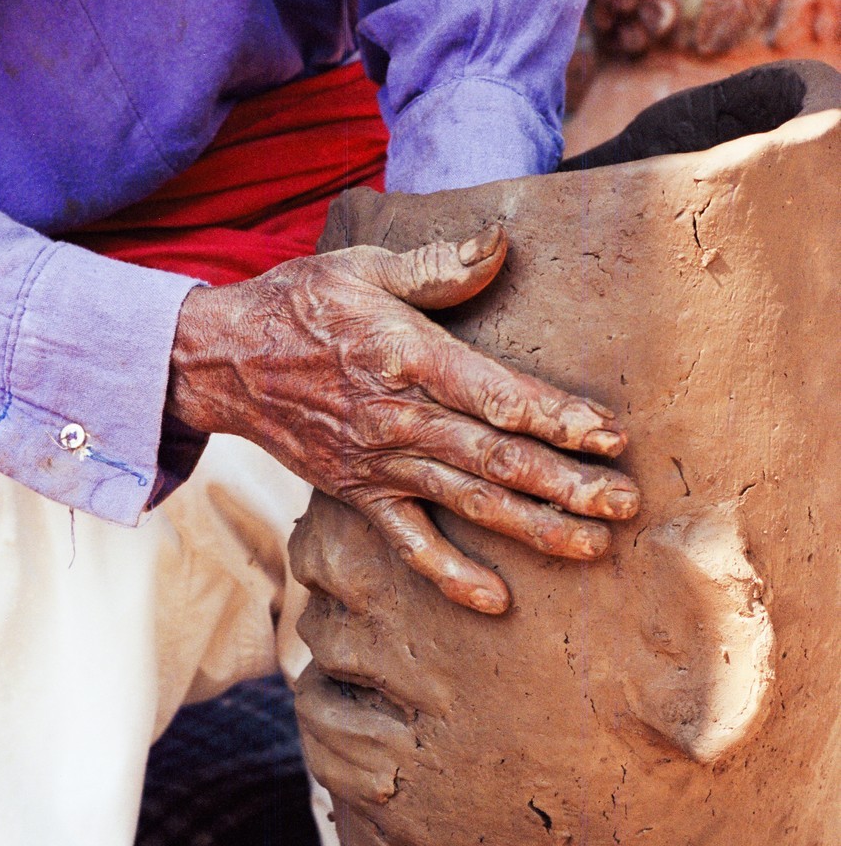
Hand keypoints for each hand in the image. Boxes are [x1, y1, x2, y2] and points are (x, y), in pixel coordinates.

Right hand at [165, 225, 639, 613]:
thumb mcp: (363, 266)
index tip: (610, 436)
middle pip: (495, 458)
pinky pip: (408, 542)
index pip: (494, 394)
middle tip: (624, 505)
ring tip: (592, 547)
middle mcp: (398, 419)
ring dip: (531, 528)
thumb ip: (435, 267)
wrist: (221, 362)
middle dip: (565, 484)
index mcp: (407, 358)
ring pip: (467, 501)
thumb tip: (501, 245)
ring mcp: (379, 464)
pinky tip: (495, 599)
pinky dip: (448, 573)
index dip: (556, 417)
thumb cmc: (299, 304)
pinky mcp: (360, 493)